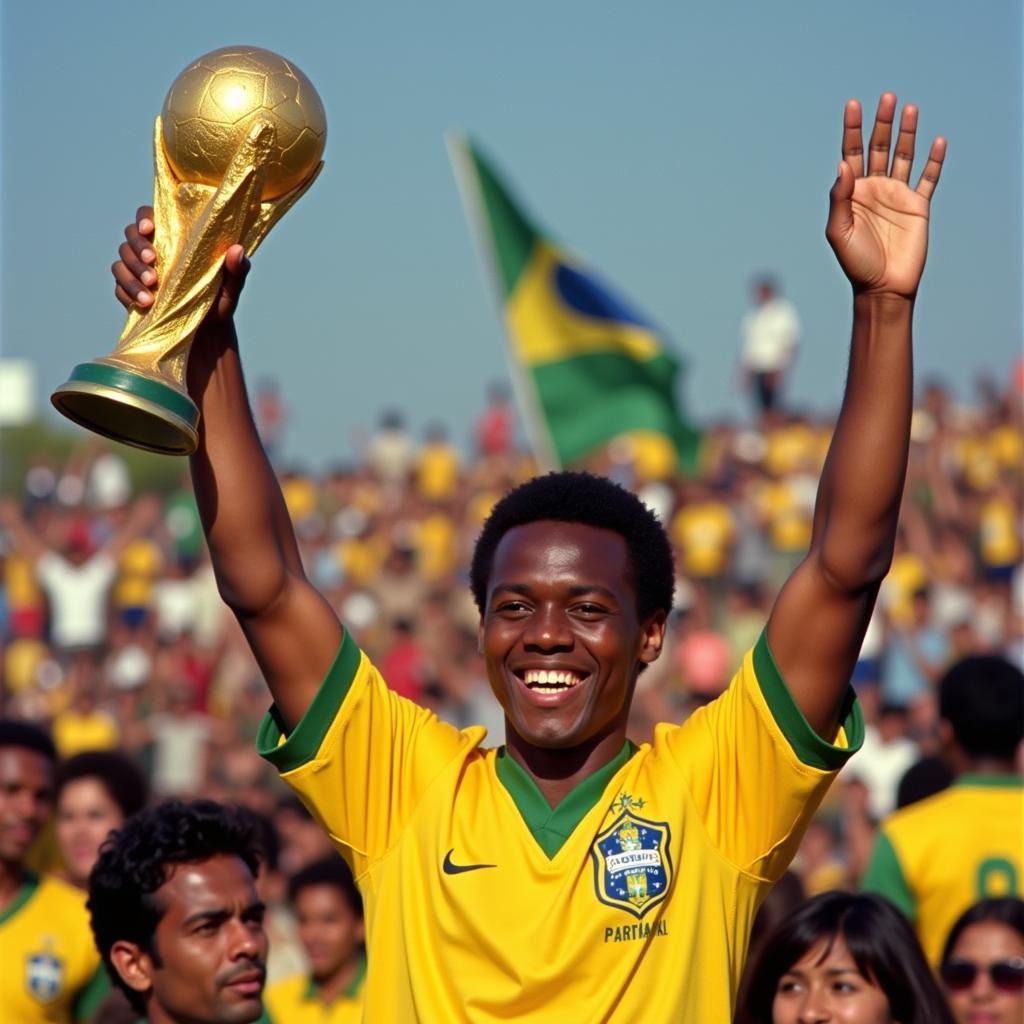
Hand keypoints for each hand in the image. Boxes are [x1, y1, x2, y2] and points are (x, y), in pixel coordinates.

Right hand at [112, 206, 249, 322]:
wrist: (207, 331)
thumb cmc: (219, 301)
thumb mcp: (232, 287)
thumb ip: (238, 269)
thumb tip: (238, 249)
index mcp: (173, 239)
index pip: (149, 216)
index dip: (144, 217)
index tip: (149, 228)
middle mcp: (151, 250)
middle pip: (129, 235)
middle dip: (137, 247)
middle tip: (153, 262)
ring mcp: (137, 270)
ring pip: (121, 261)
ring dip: (132, 275)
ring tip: (151, 293)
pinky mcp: (129, 291)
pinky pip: (118, 286)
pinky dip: (128, 293)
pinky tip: (145, 304)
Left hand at [826, 93, 945, 298]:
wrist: (883, 287)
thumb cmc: (856, 262)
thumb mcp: (839, 231)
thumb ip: (840, 198)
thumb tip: (843, 164)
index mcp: (852, 193)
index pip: (852, 153)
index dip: (852, 129)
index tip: (853, 105)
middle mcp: (875, 189)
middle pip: (878, 148)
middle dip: (882, 123)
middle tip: (887, 97)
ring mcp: (897, 196)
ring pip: (903, 156)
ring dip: (906, 133)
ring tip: (908, 108)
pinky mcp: (918, 206)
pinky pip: (928, 178)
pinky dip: (934, 160)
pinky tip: (937, 141)